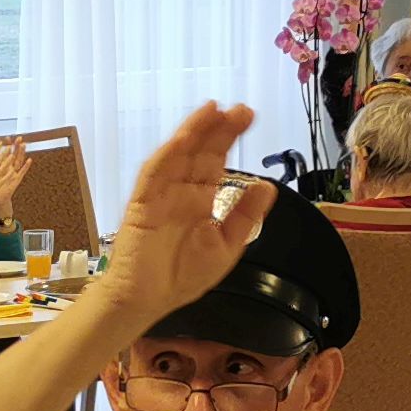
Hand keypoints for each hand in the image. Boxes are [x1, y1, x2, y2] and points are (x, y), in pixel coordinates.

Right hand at [95, 103, 269, 322]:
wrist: (148, 300)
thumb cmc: (182, 277)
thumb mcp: (227, 247)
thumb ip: (245, 217)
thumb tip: (267, 187)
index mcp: (202, 199)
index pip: (217, 160)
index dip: (230, 137)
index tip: (248, 116)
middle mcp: (182, 191)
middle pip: (200, 151)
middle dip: (219, 129)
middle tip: (240, 109)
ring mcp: (161, 194)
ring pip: (178, 155)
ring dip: (193, 132)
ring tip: (212, 111)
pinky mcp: (142, 204)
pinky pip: (154, 175)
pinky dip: (167, 156)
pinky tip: (182, 139)